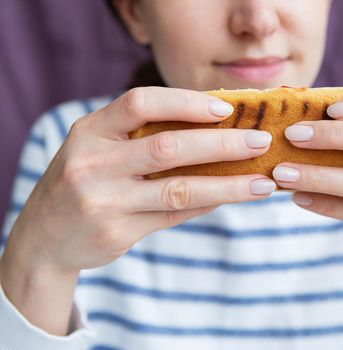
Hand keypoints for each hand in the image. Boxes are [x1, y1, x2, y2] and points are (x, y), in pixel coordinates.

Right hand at [0, 86, 274, 333]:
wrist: (43, 236)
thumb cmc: (85, 179)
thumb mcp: (99, 147)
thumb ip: (144, 136)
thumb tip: (217, 128)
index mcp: (90, 130)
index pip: (140, 103)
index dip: (185, 103)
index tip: (225, 108)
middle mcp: (93, 163)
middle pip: (168, 147)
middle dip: (222, 143)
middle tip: (260, 141)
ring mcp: (104, 201)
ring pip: (179, 189)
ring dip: (228, 185)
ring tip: (263, 183)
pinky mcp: (117, 232)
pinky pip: (174, 215)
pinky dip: (207, 204)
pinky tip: (232, 197)